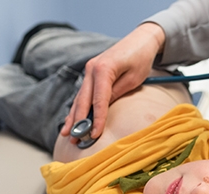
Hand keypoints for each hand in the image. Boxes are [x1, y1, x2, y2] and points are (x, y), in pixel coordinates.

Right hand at [62, 22, 164, 140]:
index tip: (94, 135)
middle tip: (74, 139)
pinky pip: (83, 93)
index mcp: (103, 69)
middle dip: (78, 121)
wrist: (141, 40)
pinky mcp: (91, 73)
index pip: (98, 100)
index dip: (96, 119)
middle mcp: (91, 69)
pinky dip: (77, 108)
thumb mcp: (133, 79)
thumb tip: (102, 110)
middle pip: (82, 100)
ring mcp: (89, 70)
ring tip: (66, 133)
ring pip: (79, 98)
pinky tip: (71, 120)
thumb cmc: (141, 58)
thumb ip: (116, 93)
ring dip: (73, 116)